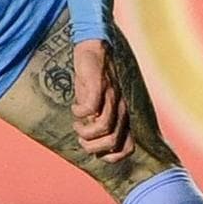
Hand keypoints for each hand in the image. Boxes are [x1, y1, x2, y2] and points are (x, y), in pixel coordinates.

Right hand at [72, 37, 129, 160]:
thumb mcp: (98, 103)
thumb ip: (98, 119)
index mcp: (123, 115)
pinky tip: (74, 108)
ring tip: (77, 125)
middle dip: (93, 147)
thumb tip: (89, 138)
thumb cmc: (94, 77)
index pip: (128, 147)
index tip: (96, 154)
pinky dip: (80, 112)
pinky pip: (91, 107)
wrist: (93, 47)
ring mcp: (111, 96)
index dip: (112, 157)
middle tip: (81, 139)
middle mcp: (121, 108)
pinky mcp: (99, 84)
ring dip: (85, 132)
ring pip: (104, 127)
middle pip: (112, 141)